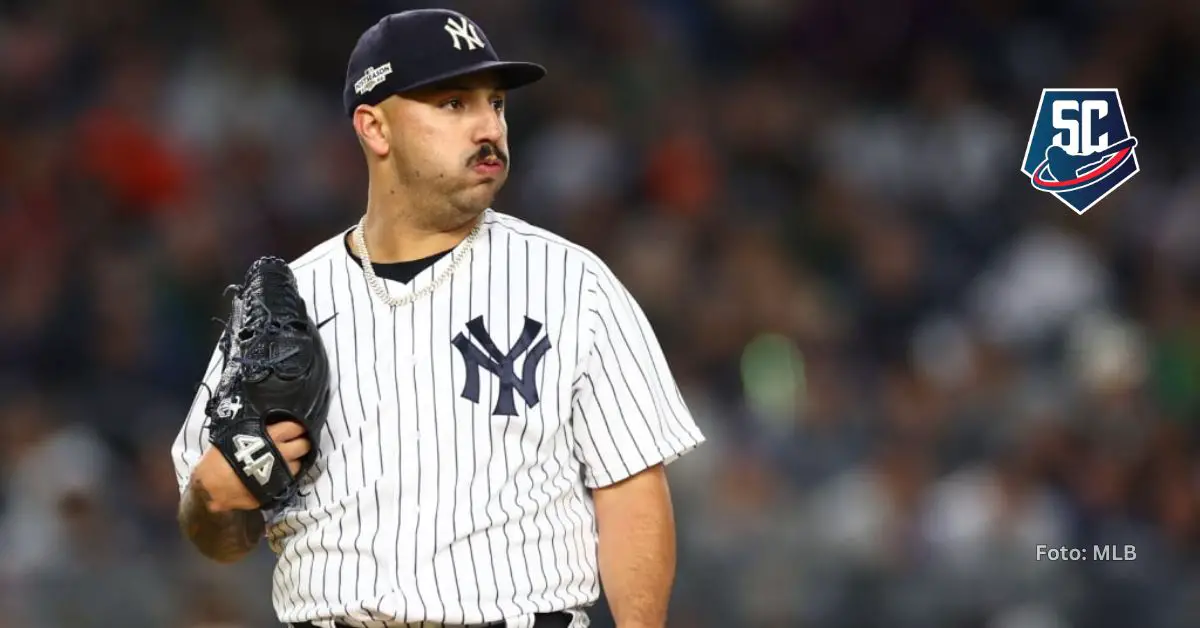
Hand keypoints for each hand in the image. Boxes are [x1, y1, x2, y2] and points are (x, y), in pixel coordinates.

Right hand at [191, 421, 310, 511]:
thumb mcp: (234, 437)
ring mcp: (281, 471)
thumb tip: (263, 429)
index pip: (293, 427)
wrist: (212, 486)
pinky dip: (289, 475)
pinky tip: (282, 473)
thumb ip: (253, 434)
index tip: (296, 429)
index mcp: (269, 436)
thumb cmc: (219, 459)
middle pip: (303, 445)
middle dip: (302, 443)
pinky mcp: (278, 487)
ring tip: (288, 460)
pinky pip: (291, 479)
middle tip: (297, 443)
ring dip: (296, 461)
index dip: (297, 428)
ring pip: (299, 463)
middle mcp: (280, 452)